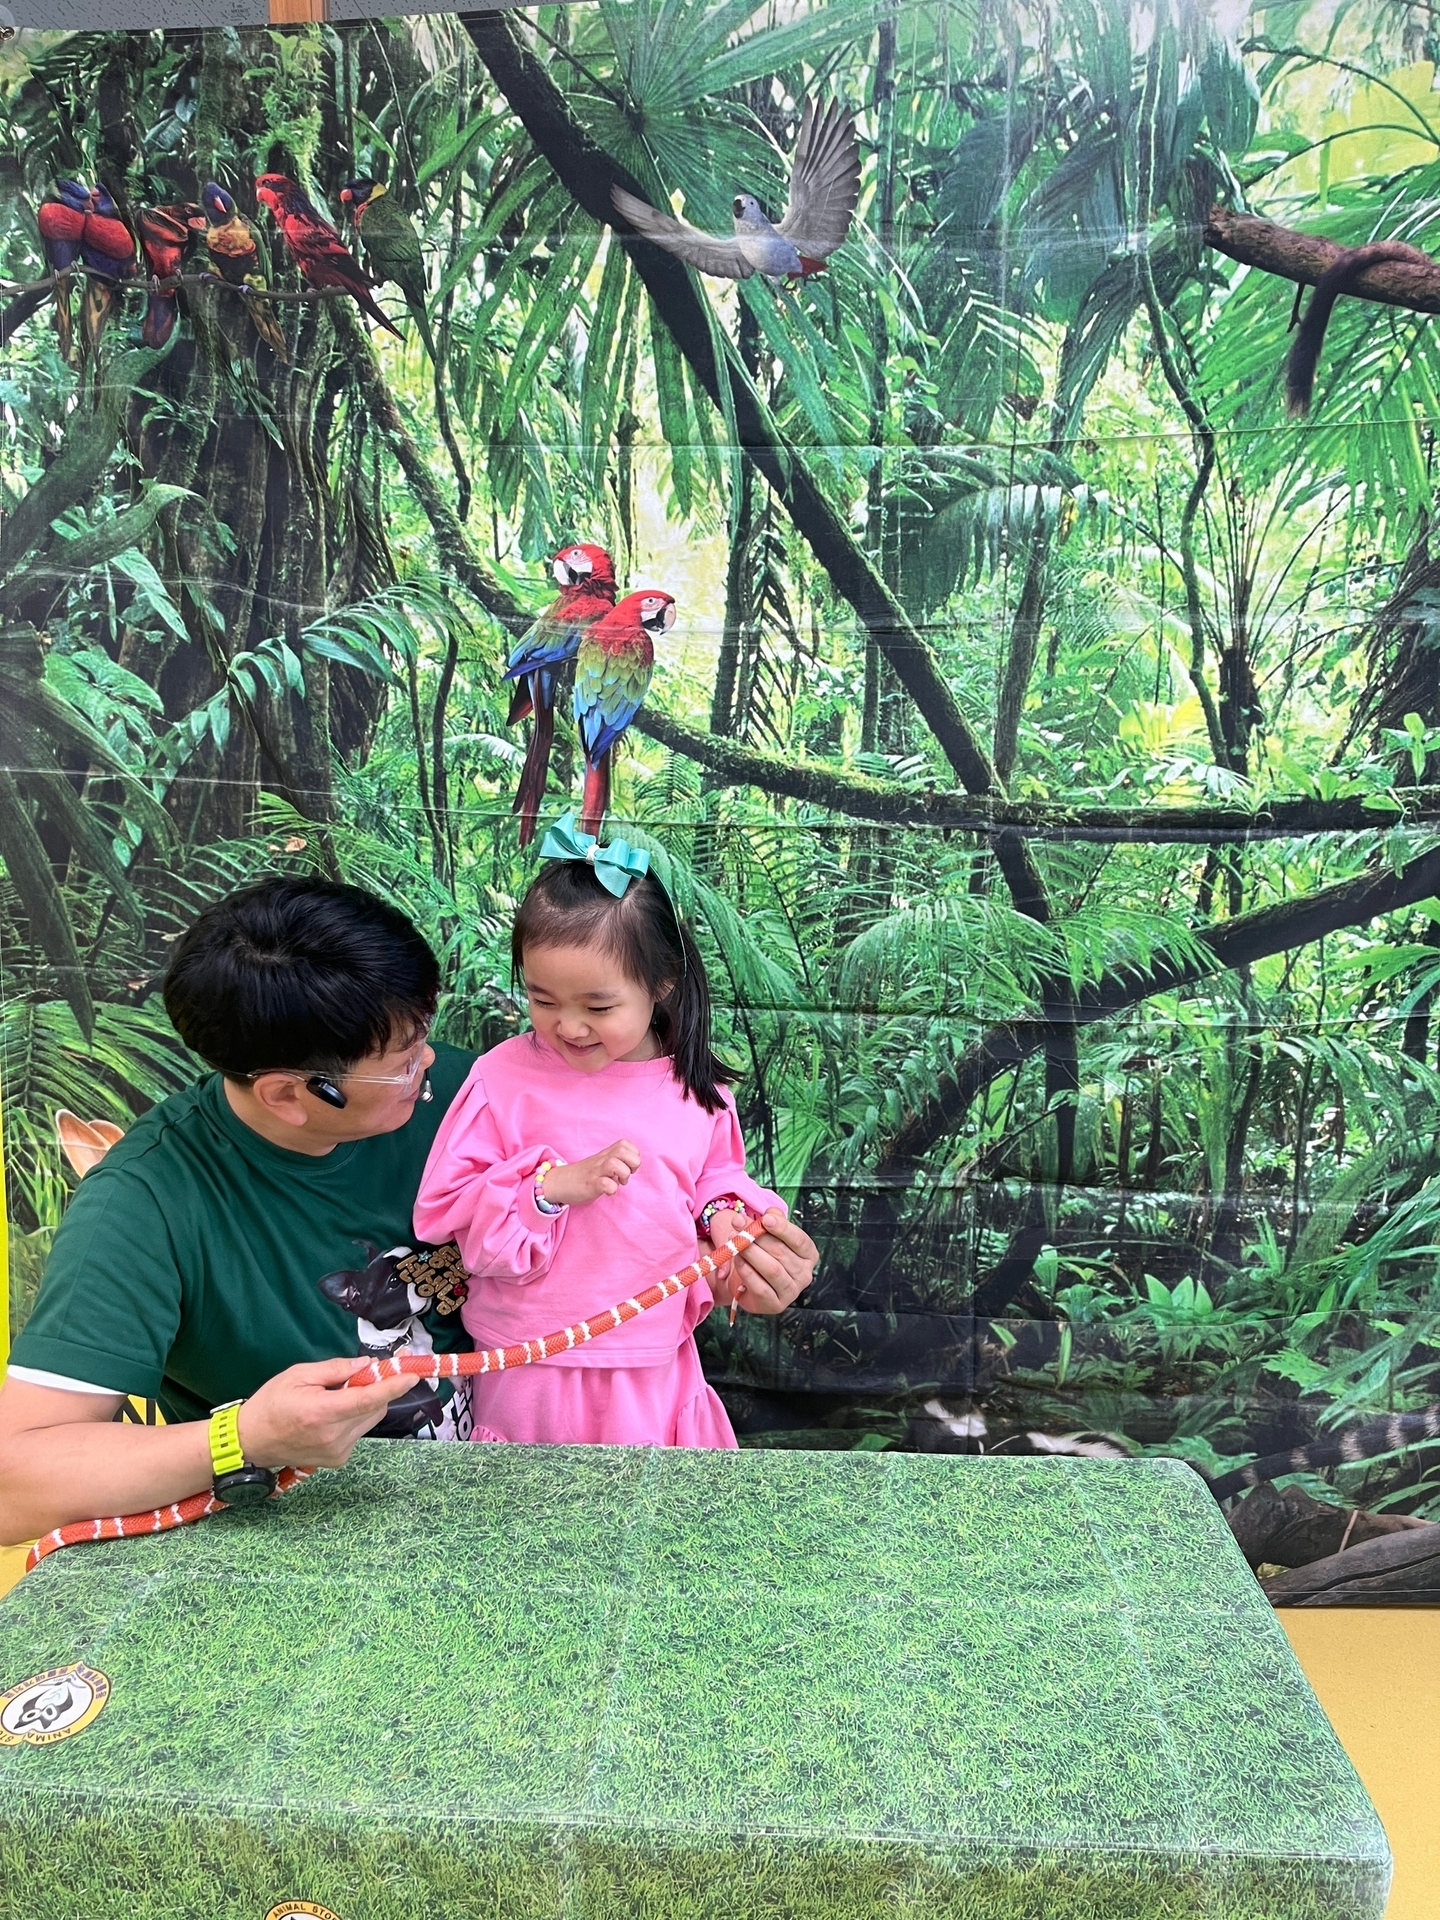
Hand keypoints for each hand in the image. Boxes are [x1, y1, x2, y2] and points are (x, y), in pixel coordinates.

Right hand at [237, 1355, 420, 1469]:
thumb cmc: (271, 1403)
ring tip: (340, 1394)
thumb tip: (367, 1365)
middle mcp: (334, 1437)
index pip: (368, 1400)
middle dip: (379, 1387)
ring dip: (366, 1402)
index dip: (393, 1386)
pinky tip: (333, 1413)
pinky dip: (355, 1417)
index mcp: (322, 1412)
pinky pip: (359, 1431)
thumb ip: (336, 1369)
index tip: (412, 1374)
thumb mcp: (298, 1375)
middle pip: (375, 1408)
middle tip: (370, 1371)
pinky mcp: (338, 1460)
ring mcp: (337, 1452)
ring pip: (370, 1420)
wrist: (251, 1442)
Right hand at [541, 1139, 640, 1207]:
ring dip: (623, 1174)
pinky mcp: (590, 1185)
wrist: (557, 1183)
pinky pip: (605, 1184)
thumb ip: (614, 1164)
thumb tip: (629, 1171)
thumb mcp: (599, 1165)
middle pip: (624, 1150)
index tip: (629, 1167)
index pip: (625, 1144)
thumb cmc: (582, 1176)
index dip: (633, 1154)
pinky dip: (611, 1189)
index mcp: (605, 1155)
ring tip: (618, 1182)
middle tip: (626, 1175)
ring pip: (615, 1164)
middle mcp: (601, 1160)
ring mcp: (595, 1172)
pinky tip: (608, 1192)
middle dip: (632, 1163)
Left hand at [713, 1209, 815, 1316]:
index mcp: (808, 1255)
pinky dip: (746, 1271)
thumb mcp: (768, 1235)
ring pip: (772, 1269)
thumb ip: (771, 1222)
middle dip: (758, 1236)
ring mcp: (791, 1292)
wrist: (749, 1285)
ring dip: (751, 1252)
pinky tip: (737, 1259)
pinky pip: (760, 1286)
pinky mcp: (775, 1305)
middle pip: (781, 1252)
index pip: (799, 1240)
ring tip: (735, 1240)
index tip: (765, 1218)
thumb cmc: (763, 1255)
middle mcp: (804, 1274)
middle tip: (738, 1223)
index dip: (782, 1228)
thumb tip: (771, 1212)